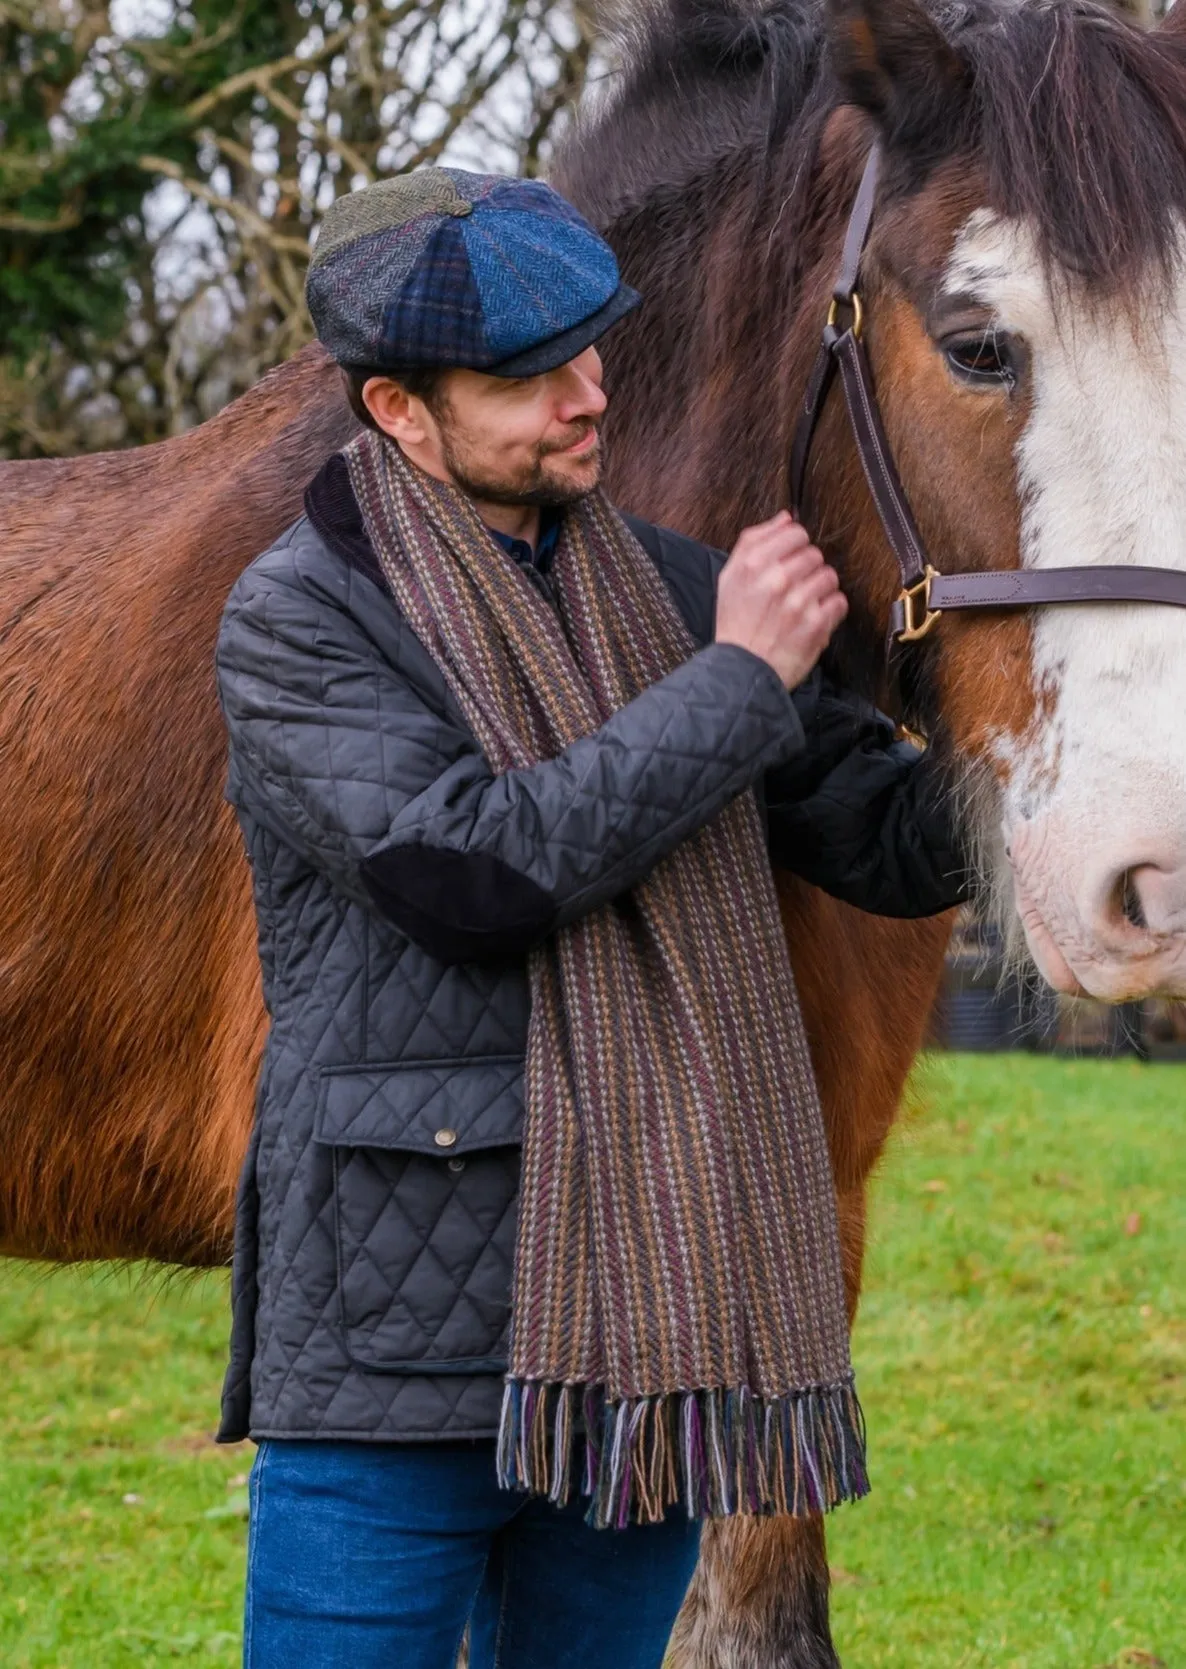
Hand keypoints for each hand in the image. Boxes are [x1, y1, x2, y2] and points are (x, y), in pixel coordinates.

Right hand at [714, 511, 846, 688]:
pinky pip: (838, 602)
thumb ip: (753, 541)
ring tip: (804, 605)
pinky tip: (813, 619)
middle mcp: (775, 579)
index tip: (790, 561)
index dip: (796, 546)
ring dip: (820, 590)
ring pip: (829, 576)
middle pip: (814, 554)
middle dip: (807, 570)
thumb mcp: (730, 578)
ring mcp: (798, 602)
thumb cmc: (736, 624)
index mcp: (752, 564)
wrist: (741, 671)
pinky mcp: (816, 625)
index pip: (795, 533)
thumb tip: (786, 518)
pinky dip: (830, 610)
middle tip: (794, 589)